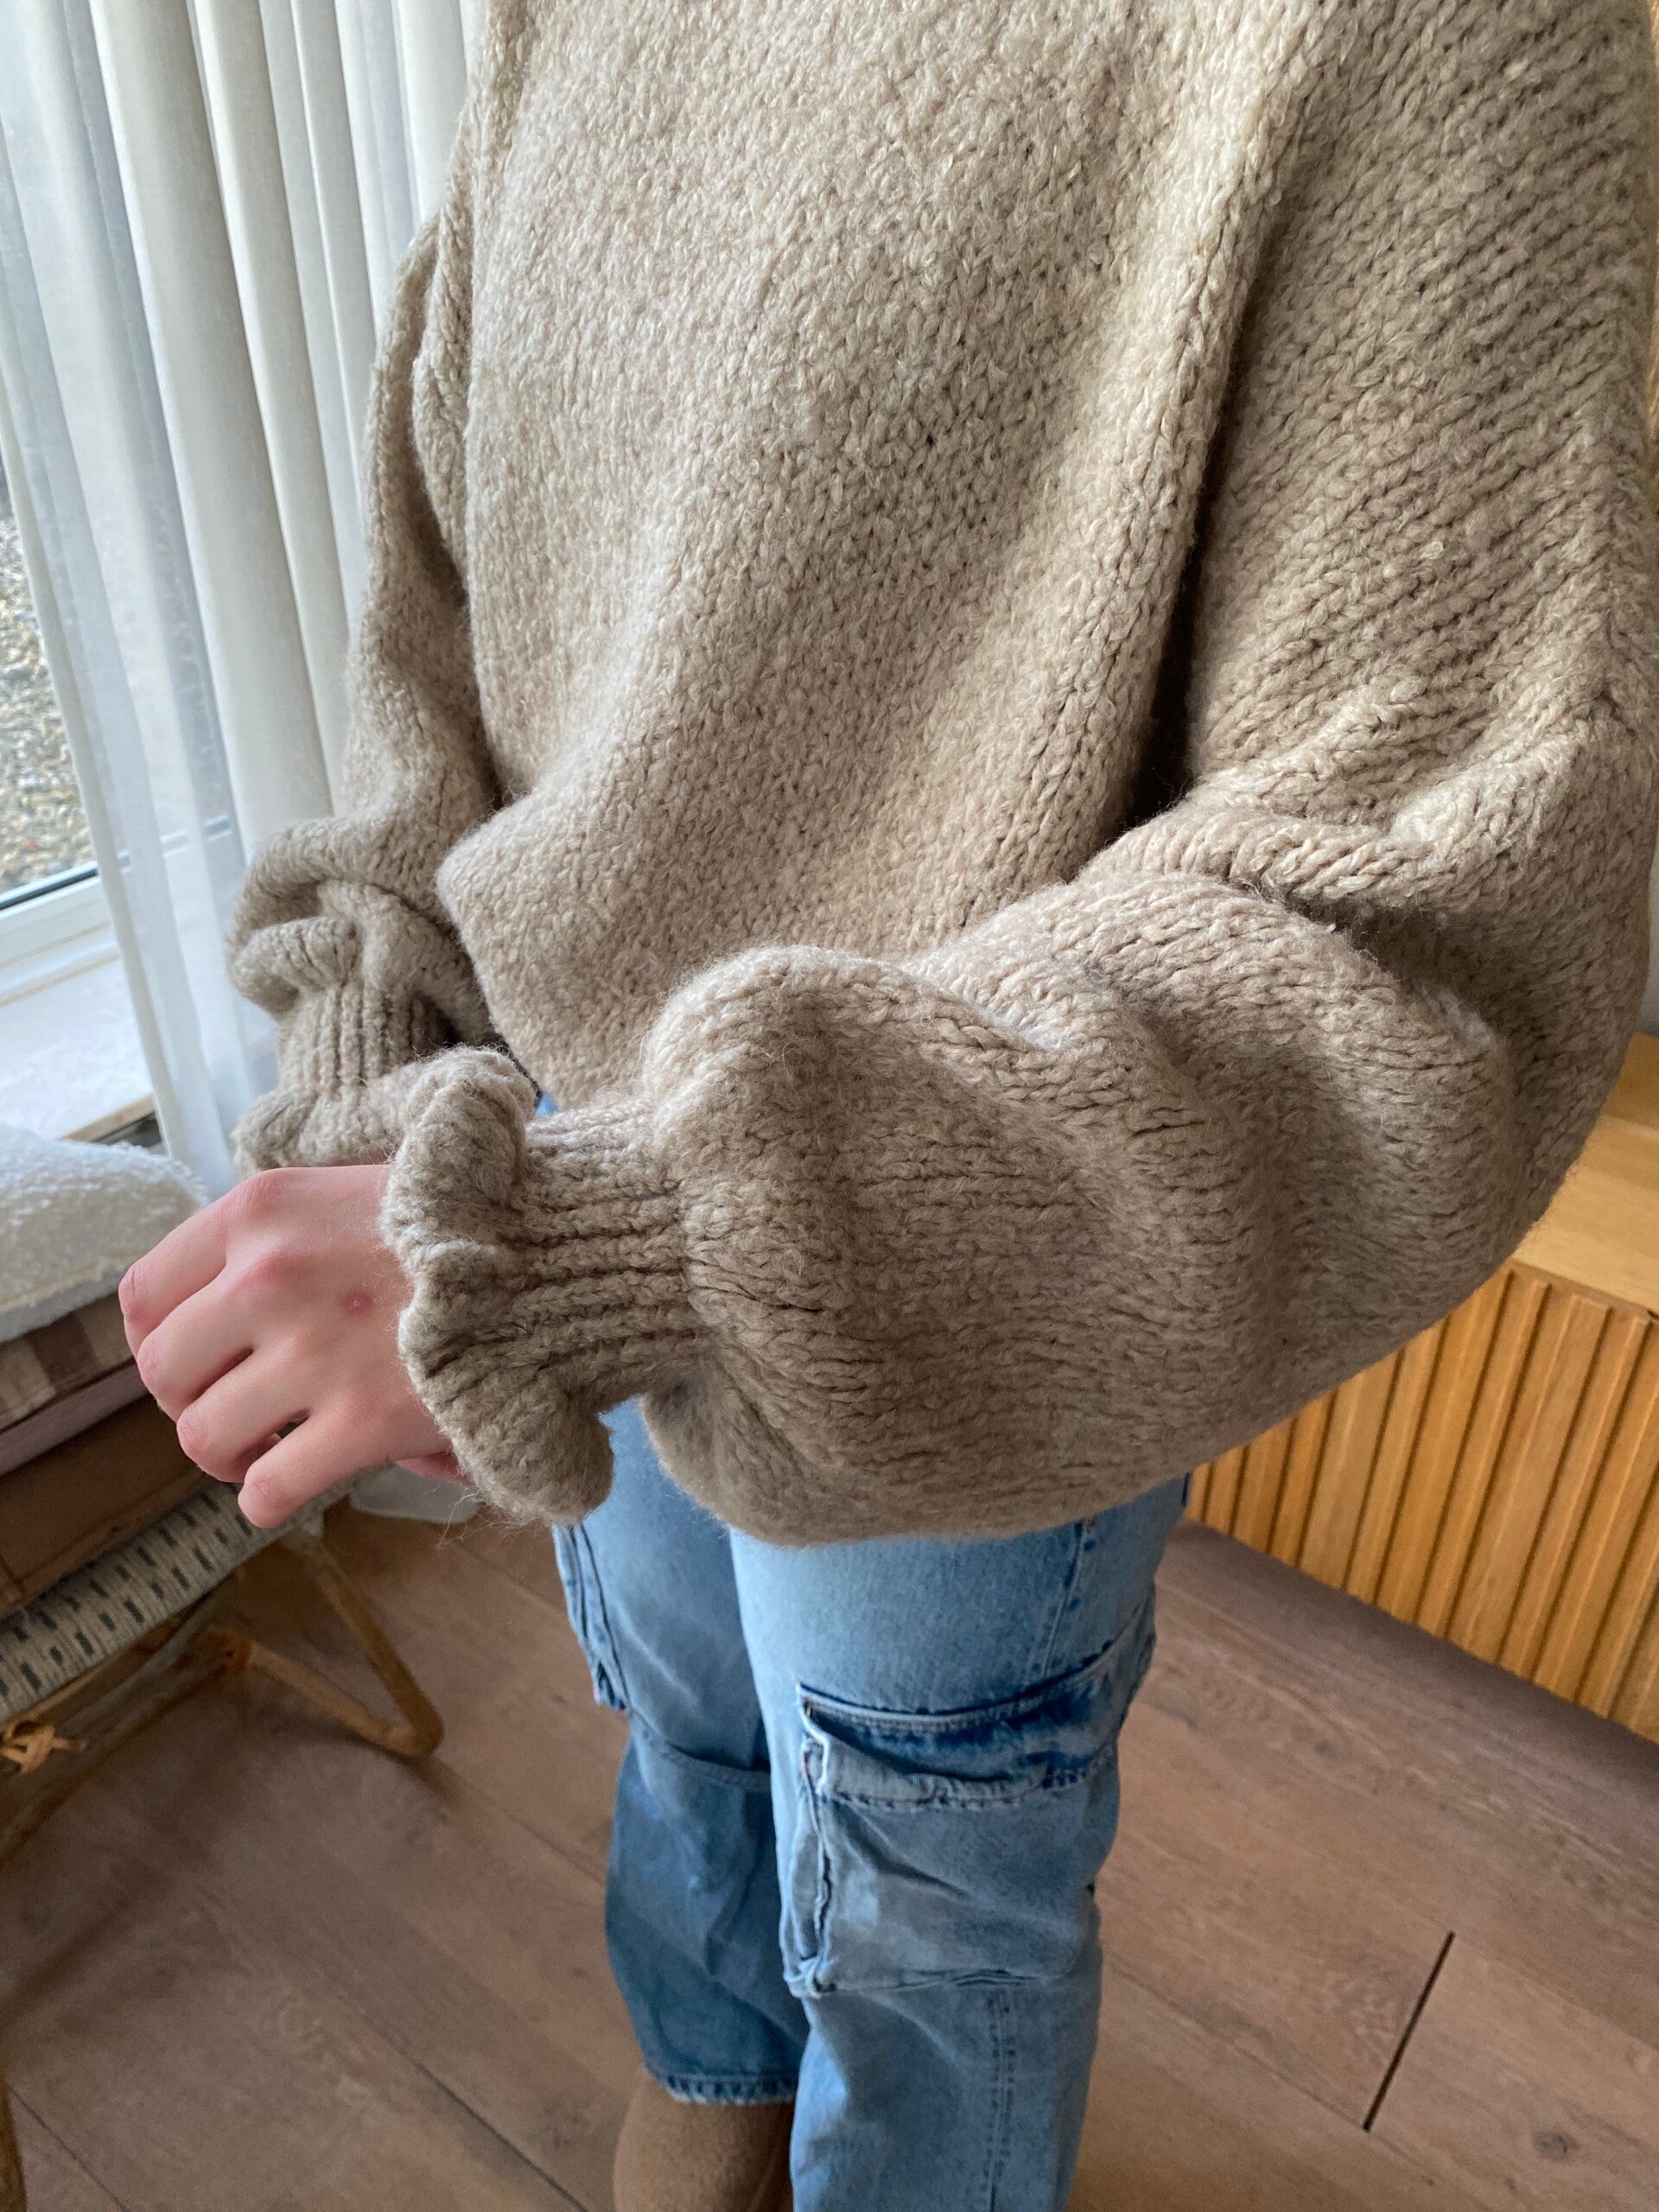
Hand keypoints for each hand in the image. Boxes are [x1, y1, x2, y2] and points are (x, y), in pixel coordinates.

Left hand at [118, 1165, 462, 1528]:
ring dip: (227, 1455)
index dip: (160, 1342)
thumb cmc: (472, 1220)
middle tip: (237, 1410)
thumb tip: (232, 1303)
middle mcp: (268, 1275)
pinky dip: (268, 1499)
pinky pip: (266, 1488)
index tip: (196, 1361)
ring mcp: (312, 1351)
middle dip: (192, 1402)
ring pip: (203, 1437)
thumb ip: (289, 1234)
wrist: (567, 1253)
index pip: (145, 1294)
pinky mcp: (361, 1420)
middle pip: (164, 1372)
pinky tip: (294, 1484)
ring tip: (264, 1451)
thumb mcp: (361, 1187)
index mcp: (263, 1211)